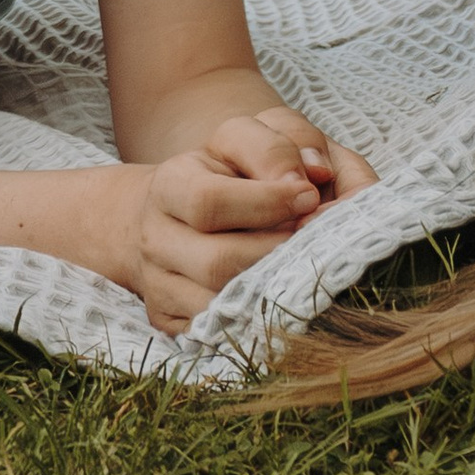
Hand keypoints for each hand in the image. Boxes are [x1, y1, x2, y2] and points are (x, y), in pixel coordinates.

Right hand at [117, 107, 378, 334]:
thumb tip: (318, 178)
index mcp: (173, 182)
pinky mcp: (166, 317)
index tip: (310, 194)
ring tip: (306, 268)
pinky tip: (282, 299)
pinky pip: (214, 333)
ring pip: (219, 304)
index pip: (209, 201)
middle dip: (278, 254)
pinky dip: (256, 321)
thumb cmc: (234, 173)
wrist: (175, 215)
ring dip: (274, 290)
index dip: (268, 201)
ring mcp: (157, 280)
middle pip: (217, 262)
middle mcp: (156, 234)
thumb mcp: (258, 141)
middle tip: (316, 241)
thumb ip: (294, 142)